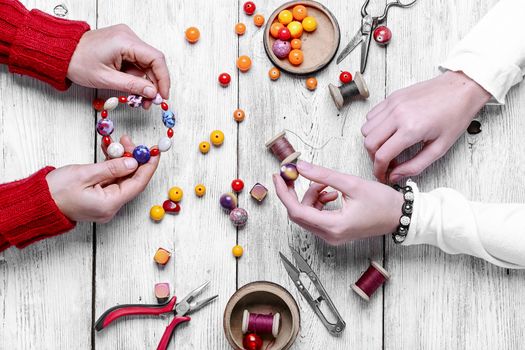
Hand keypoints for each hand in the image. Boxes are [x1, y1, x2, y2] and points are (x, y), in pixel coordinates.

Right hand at [46, 135, 159, 222]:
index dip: (148, 167)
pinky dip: (113, 166)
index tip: (155, 152)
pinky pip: (111, 181)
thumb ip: (111, 168)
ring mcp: (105, 204)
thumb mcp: (84, 174)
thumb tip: (133, 162)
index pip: (138, 184)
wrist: (35, 203)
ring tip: (119, 142)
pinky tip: (110, 151)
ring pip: (122, 179)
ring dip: (122, 160)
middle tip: (129, 141)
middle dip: (134, 159)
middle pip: (131, 181)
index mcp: (109, 204)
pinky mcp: (98, 198)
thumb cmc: (54, 191)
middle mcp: (110, 207)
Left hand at [67, 24, 169, 104]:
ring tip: (139, 100)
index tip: (162, 95)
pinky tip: (133, 90)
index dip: (163, 79)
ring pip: (146, 65)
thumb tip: (152, 93)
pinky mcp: (123, 45)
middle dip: (153, 84)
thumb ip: (132, 86)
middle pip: (153, 62)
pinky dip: (137, 78)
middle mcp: (128, 36)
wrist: (61, 52)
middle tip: (149, 102)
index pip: (156, 59)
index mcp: (125, 41)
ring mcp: (126, 40)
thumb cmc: (78, 62)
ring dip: (145, 83)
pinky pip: (137, 63)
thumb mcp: (107, 79)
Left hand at [273, 161, 403, 244]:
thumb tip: (300, 167)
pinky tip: (331, 191)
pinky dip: (319, 201)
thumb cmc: (382, 202)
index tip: (278, 176)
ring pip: (308, 214)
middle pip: (299, 213)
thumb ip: (323, 175)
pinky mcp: (335, 232)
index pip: (297, 211)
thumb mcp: (351, 184)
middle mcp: (330, 235)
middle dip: (295, 192)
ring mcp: (332, 236)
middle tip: (294, 174)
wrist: (401, 216)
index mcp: (333, 226)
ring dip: (311, 196)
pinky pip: (317, 216)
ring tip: (327, 183)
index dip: (284, 193)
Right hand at [361, 71, 490, 182]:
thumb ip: (415, 166)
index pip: (382, 156)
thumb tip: (396, 176)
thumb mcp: (439, 148)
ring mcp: (393, 104)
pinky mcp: (392, 97)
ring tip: (387, 146)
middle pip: (369, 143)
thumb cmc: (455, 115)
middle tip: (385, 162)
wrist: (461, 89)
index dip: (379, 170)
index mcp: (411, 129)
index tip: (382, 175)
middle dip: (374, 157)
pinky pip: (371, 116)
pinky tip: (388, 132)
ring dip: (373, 142)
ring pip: (366, 129)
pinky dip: (374, 127)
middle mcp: (398, 115)